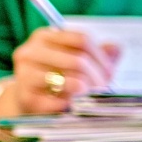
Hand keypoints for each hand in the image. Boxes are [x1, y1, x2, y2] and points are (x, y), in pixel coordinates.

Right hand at [0, 27, 119, 118]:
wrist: (29, 102)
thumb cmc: (58, 78)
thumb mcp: (78, 62)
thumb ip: (99, 54)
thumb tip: (116, 47)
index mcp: (44, 36)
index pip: (82, 40)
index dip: (102, 58)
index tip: (109, 72)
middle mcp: (30, 52)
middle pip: (78, 60)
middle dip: (98, 78)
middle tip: (104, 89)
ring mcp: (24, 74)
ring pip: (72, 80)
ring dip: (89, 91)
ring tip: (90, 95)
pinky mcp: (26, 97)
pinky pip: (61, 101)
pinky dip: (73, 105)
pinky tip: (74, 105)